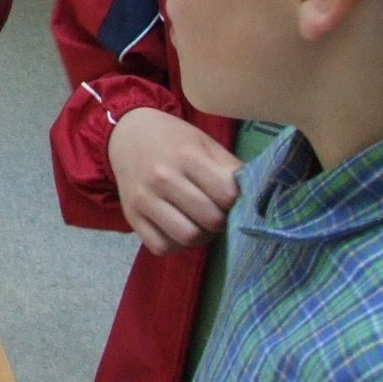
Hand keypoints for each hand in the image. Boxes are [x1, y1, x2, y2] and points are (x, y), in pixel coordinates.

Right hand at [106, 107, 242, 254]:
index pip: (226, 194)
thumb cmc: (174, 140)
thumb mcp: (205, 143)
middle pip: (209, 219)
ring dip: (200, 235)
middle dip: (220, 219)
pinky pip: (160, 247)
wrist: (127, 135)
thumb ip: (230, 168)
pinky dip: (175, 244)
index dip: (234, 200)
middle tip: (216, 211)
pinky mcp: (132, 217)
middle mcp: (162, 178)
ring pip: (186, 236)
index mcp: (185, 155)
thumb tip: (256, 197)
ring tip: (199, 222)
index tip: (228, 196)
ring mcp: (144, 199)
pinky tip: (178, 229)